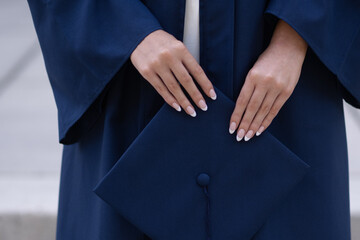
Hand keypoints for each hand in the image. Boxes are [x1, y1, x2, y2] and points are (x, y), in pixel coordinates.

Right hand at [130, 29, 216, 116]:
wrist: (139, 36)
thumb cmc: (162, 43)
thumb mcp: (177, 46)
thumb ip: (186, 62)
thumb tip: (198, 83)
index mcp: (180, 49)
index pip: (196, 70)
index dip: (205, 85)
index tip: (212, 96)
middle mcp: (169, 56)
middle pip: (186, 81)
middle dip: (196, 96)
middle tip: (203, 107)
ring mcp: (157, 64)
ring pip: (173, 87)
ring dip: (184, 101)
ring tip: (191, 111)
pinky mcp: (147, 72)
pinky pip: (160, 89)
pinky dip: (170, 99)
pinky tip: (177, 106)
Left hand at [229, 19, 307, 140]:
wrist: (289, 47)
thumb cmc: (267, 59)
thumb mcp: (253, 69)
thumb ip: (248, 86)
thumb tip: (241, 107)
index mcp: (253, 76)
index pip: (242, 100)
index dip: (236, 115)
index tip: (231, 127)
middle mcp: (265, 83)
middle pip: (252, 108)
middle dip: (245, 124)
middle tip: (239, 136)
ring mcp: (277, 87)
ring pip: (264, 111)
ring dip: (255, 125)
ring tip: (248, 136)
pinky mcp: (287, 91)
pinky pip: (275, 109)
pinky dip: (267, 120)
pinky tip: (261, 129)